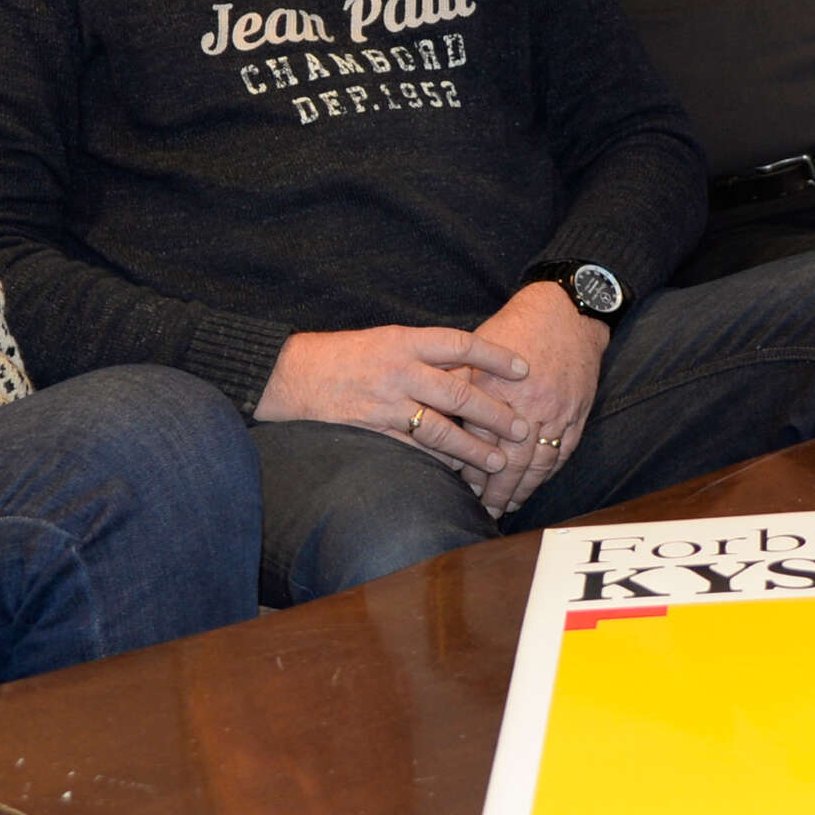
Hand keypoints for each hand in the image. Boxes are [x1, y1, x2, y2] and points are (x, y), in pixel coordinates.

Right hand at [254, 325, 532, 492]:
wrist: (290, 376)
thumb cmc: (342, 356)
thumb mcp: (384, 340)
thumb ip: (422, 354)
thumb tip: (467, 368)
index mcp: (404, 342)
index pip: (460, 345)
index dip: (496, 356)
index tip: (525, 369)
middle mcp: (399, 371)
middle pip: (460, 394)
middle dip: (496, 413)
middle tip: (522, 427)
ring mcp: (387, 405)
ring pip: (441, 430)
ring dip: (474, 448)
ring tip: (499, 460)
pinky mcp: (374, 433)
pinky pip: (414, 452)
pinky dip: (439, 465)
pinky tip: (459, 474)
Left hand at [468, 283, 605, 517]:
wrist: (565, 314)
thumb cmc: (515, 328)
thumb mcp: (476, 348)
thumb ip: (455, 380)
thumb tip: (429, 408)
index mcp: (496, 391)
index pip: (480, 443)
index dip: (471, 470)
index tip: (460, 489)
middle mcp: (527, 407)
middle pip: (510, 462)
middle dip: (496, 492)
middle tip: (483, 512)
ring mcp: (555, 413)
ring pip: (538, 464)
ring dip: (522, 490)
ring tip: (507, 506)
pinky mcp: (576, 415)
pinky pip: (561, 453)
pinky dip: (547, 473)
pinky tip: (535, 485)